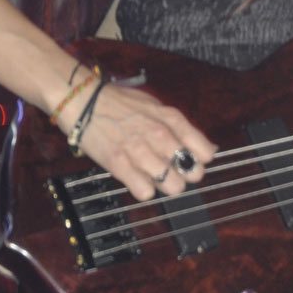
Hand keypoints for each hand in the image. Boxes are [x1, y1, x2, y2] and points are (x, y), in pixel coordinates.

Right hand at [55, 82, 216, 201]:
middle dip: (185, 175)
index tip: (191, 162)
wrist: (84, 101)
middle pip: (191, 172)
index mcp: (171, 119)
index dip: (200, 161)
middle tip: (172, 171)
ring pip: (172, 186)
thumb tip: (207, 149)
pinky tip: (137, 179)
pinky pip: (145, 192)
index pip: (204, 151)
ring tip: (154, 176)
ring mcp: (140, 151)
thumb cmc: (121, 103)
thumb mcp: (157, 107)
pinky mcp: (120, 165)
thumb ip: (181, 129)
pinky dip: (144, 190)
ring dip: (166, 185)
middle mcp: (160, 135)